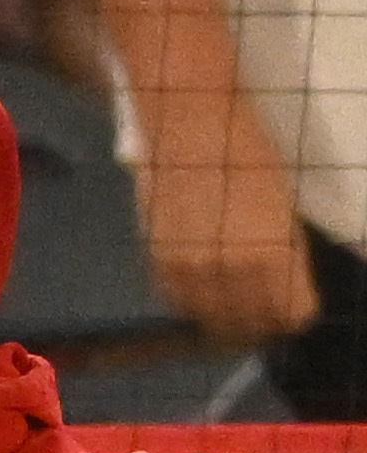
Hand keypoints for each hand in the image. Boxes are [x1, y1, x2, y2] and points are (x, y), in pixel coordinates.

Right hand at [138, 99, 318, 348]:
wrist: (189, 128)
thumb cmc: (246, 154)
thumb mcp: (281, 205)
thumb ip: (281, 251)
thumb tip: (280, 286)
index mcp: (275, 254)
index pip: (291, 314)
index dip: (293, 314)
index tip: (291, 309)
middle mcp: (232, 270)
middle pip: (250, 324)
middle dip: (259, 321)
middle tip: (260, 310)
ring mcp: (192, 269)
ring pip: (211, 319)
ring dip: (222, 315)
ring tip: (228, 301)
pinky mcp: (159, 261)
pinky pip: (177, 300)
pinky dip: (189, 299)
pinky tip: (198, 283)